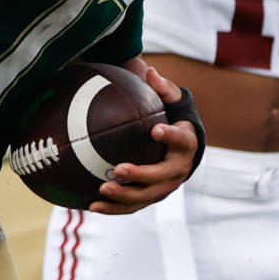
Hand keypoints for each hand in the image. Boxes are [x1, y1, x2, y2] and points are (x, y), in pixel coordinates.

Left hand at [89, 68, 197, 214]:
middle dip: (140, 175)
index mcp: (186, 143)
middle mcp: (179, 169)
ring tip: (102, 190)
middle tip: (118, 169)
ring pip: (147, 196)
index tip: (155, 130)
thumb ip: (164, 88)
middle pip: (162, 176)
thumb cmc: (175, 119)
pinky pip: (134, 206)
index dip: (170, 136)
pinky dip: (115, 208)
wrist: (184, 150)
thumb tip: (150, 71)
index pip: (181, 140)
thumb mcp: (174, 102)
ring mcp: (166, 186)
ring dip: (125, 196)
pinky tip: (92, 205)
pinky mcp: (152, 196)